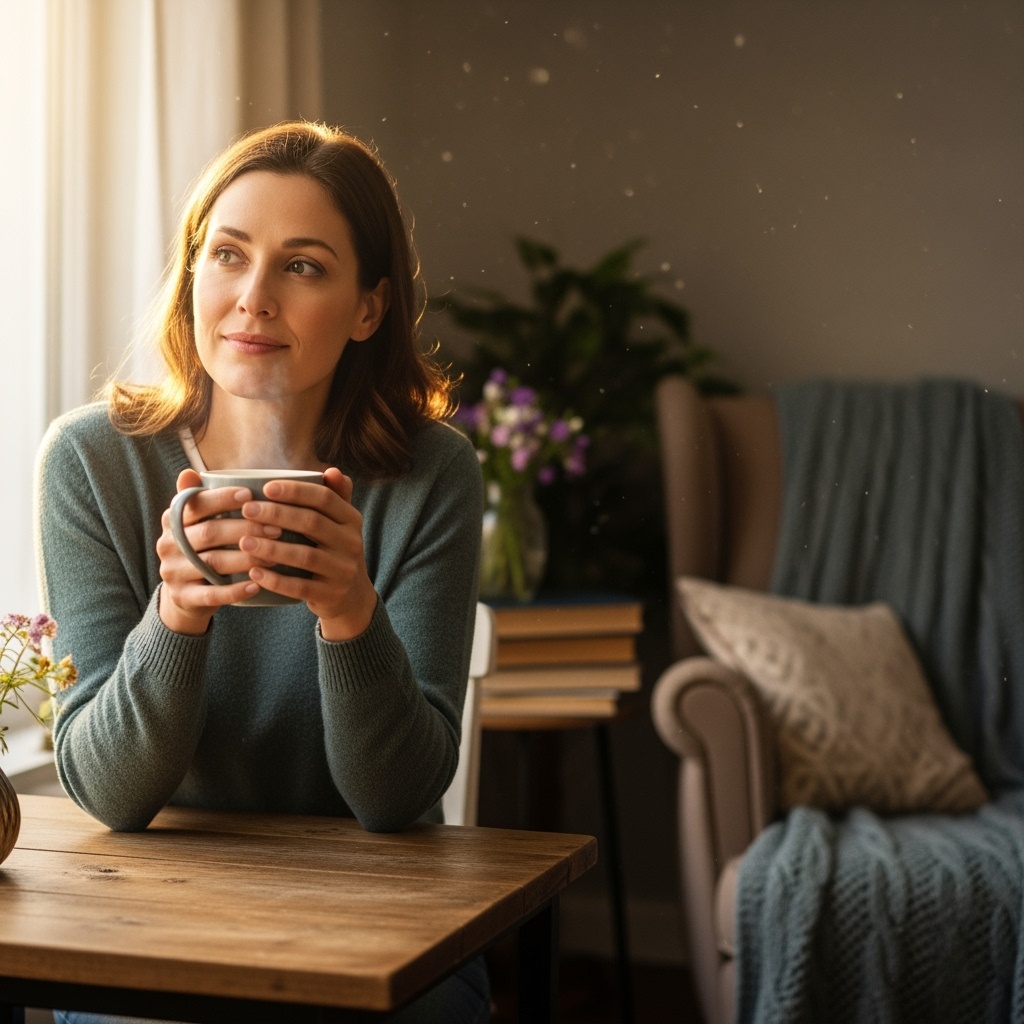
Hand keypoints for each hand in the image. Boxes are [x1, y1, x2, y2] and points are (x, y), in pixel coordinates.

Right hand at [156, 469, 274, 633]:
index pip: (196, 504)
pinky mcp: (183, 597)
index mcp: (171, 520)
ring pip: (214, 563)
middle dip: (246, 528)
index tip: (251, 495)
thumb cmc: (202, 549)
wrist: (185, 595)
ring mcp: (173, 573)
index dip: (223, 498)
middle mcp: (167, 544)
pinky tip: (257, 585)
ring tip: (275, 555)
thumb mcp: (196, 523)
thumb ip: (199, 499)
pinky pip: (212, 595)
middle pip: (210, 533)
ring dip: (247, 558)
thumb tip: (190, 472)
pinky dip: (236, 590)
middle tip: (277, 527)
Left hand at [236, 467, 377, 639]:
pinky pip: (300, 588)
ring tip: (244, 542)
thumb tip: (331, 470)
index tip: (266, 488)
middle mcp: (352, 543)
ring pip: (305, 556)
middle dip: (277, 514)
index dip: (295, 491)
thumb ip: (335, 497)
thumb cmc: (335, 551)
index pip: (324, 498)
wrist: (352, 596)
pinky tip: (253, 573)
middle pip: (312, 523)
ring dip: (271, 548)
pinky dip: (275, 580)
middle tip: (247, 510)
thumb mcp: (340, 524)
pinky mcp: (331, 595)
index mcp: (352, 520)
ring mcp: (343, 571)